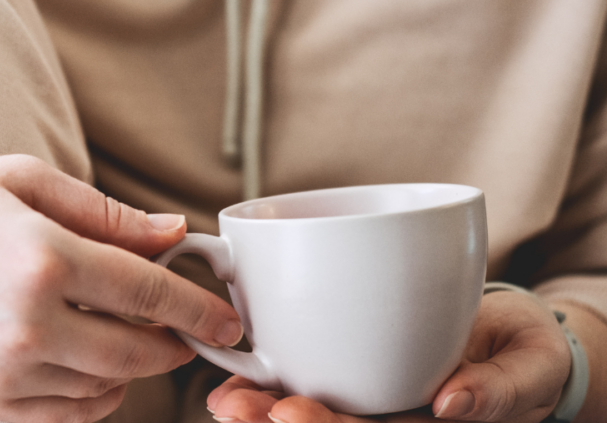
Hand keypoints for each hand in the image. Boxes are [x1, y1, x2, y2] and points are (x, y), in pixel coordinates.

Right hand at [0, 154, 242, 421]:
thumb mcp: (20, 182)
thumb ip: (105, 213)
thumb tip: (172, 233)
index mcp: (41, 258)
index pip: (148, 291)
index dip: (197, 307)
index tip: (225, 318)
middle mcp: (26, 324)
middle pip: (137, 352)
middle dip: (174, 344)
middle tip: (184, 330)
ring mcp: (3, 373)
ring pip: (106, 391)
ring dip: (134, 370)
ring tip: (129, 339)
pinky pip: (65, 416)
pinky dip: (94, 396)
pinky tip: (89, 365)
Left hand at [206, 290, 569, 422]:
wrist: (514, 338)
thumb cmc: (524, 357)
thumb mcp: (530, 372)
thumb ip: (498, 391)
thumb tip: (450, 406)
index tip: (289, 414)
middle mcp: (391, 418)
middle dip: (277, 421)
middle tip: (235, 409)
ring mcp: (372, 397)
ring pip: (313, 409)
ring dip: (262, 407)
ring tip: (223, 402)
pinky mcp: (360, 366)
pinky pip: (314, 376)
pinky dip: (273, 376)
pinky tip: (237, 374)